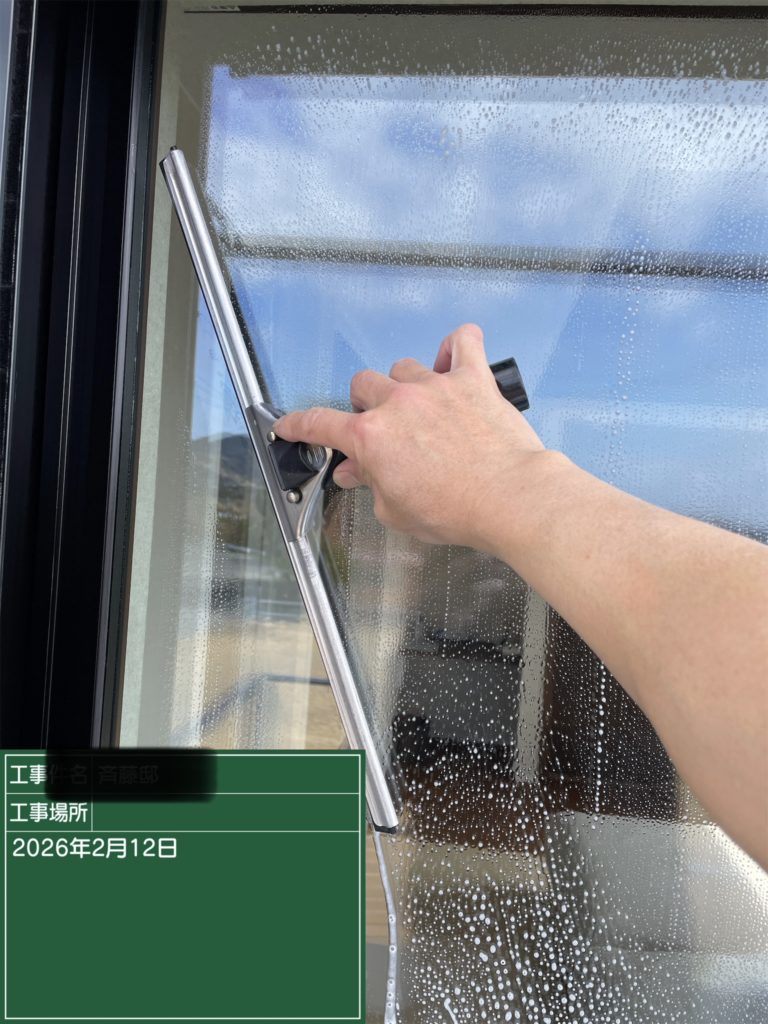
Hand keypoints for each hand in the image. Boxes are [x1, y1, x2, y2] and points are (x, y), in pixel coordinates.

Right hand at [274, 324, 548, 551]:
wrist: (508, 498)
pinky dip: (456, 346)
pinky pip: (462, 341)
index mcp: (372, 438)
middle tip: (380, 427)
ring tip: (421, 405)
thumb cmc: (456, 510)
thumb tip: (357, 473)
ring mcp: (435, 386)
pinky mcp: (472, 379)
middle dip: (365, 405)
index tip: (290, 425)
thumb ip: (372, 485)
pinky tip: (454, 359)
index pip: (320, 423)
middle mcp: (398, 404)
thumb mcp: (397, 511)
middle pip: (363, 385)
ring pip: (404, 367)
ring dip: (405, 384)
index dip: (299, 424)